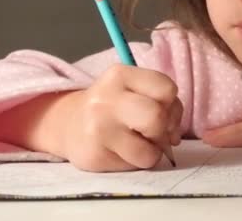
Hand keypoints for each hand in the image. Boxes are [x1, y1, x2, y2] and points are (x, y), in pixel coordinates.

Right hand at [58, 64, 182, 171]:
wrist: (68, 124)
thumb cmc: (115, 106)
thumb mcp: (136, 90)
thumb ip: (164, 104)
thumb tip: (173, 137)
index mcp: (120, 75)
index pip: (167, 89)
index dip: (172, 104)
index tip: (161, 109)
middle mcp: (105, 99)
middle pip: (157, 117)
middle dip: (164, 129)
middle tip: (154, 131)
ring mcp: (97, 129)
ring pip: (150, 152)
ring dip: (152, 151)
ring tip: (137, 143)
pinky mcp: (94, 157)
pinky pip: (136, 166)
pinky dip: (137, 161)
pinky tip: (123, 152)